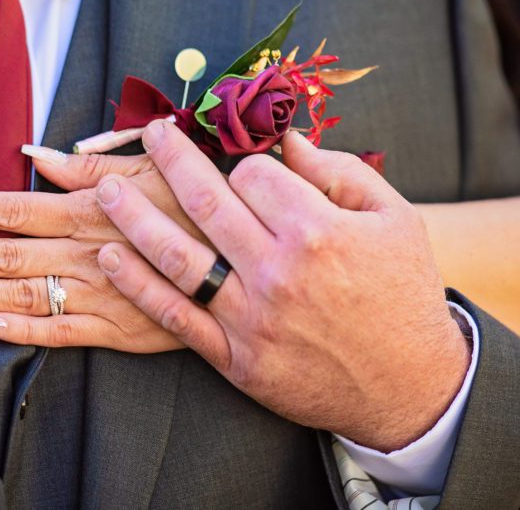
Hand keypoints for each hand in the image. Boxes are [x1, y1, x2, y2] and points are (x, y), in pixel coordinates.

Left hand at [0, 150, 204, 351]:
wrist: (251, 260)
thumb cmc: (201, 203)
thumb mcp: (153, 167)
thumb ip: (90, 164)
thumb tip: (35, 154)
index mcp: (87, 208)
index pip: (7, 207)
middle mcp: (82, 250)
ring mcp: (97, 292)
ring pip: (17, 294)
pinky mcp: (117, 329)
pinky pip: (58, 332)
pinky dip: (18, 330)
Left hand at [96, 122, 470, 451]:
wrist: (412, 387)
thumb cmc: (404, 294)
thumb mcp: (396, 219)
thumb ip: (341, 171)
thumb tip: (286, 139)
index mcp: (318, 230)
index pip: (252, 176)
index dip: (240, 161)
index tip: (237, 163)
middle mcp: (278, 271)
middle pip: (205, 202)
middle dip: (171, 159)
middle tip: (150, 132)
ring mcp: (252, 318)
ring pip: (177, 256)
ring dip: (134, 217)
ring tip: (108, 189)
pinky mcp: (236, 358)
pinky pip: (176, 316)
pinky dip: (138, 285)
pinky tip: (111, 257)